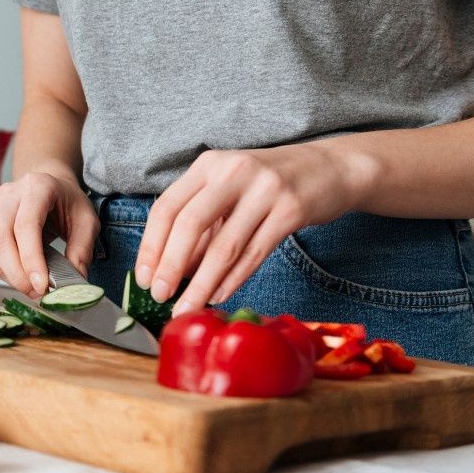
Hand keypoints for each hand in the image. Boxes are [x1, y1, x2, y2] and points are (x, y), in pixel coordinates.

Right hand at [0, 172, 99, 297]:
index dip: (31, 258)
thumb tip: (74, 281)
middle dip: (17, 273)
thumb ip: (82, 249)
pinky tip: (24, 276)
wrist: (49, 186)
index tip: (42, 285)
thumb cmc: (67, 201)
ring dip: (11, 275)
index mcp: (37, 187)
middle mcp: (9, 195)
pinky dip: (6, 272)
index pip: (26, 225)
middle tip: (37, 293)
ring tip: (34, 288)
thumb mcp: (87, 221)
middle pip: (2, 238)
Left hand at [135, 143, 370, 314]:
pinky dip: (234, 279)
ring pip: (225, 246)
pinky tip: (218, 296)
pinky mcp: (292, 209)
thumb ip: (200, 227)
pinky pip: (255, 252)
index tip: (143, 278)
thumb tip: (169, 270)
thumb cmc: (268, 185)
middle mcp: (232, 171)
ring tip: (187, 307)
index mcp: (208, 165)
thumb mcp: (227, 193)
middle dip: (170, 265)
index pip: (167, 207)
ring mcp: (265, 189)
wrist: (330, 167)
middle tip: (159, 296)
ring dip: (202, 283)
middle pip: (190, 224)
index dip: (151, 246)